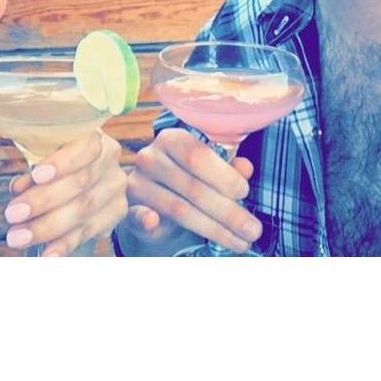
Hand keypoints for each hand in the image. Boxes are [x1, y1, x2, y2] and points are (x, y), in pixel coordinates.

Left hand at [4, 132, 127, 256]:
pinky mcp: (116, 213)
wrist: (88, 176)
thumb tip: (19, 188)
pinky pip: (88, 231)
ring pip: (83, 210)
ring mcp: (116, 189)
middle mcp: (111, 161)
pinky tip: (47, 253)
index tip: (36, 175)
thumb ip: (35, 169)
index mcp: (95, 137)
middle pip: (81, 182)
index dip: (62, 163)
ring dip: (48, 226)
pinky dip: (65, 243)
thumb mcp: (48, 154)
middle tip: (12, 214)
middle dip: (43, 200)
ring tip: (18, 236)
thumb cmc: (58, 161)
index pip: (86, 147)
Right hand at [120, 127, 261, 254]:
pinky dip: (146, 219)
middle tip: (253, 229)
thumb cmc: (187, 181)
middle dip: (228, 212)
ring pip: (179, 209)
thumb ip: (227, 168)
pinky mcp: (128, 209)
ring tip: (240, 241)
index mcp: (171, 139)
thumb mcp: (208, 172)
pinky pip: (137, 215)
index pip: (197, 155)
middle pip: (193, 187)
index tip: (245, 193)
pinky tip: (154, 223)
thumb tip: (246, 168)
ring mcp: (137, 183)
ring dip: (214, 229)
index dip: (223, 176)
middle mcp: (150, 157)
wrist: (153, 201)